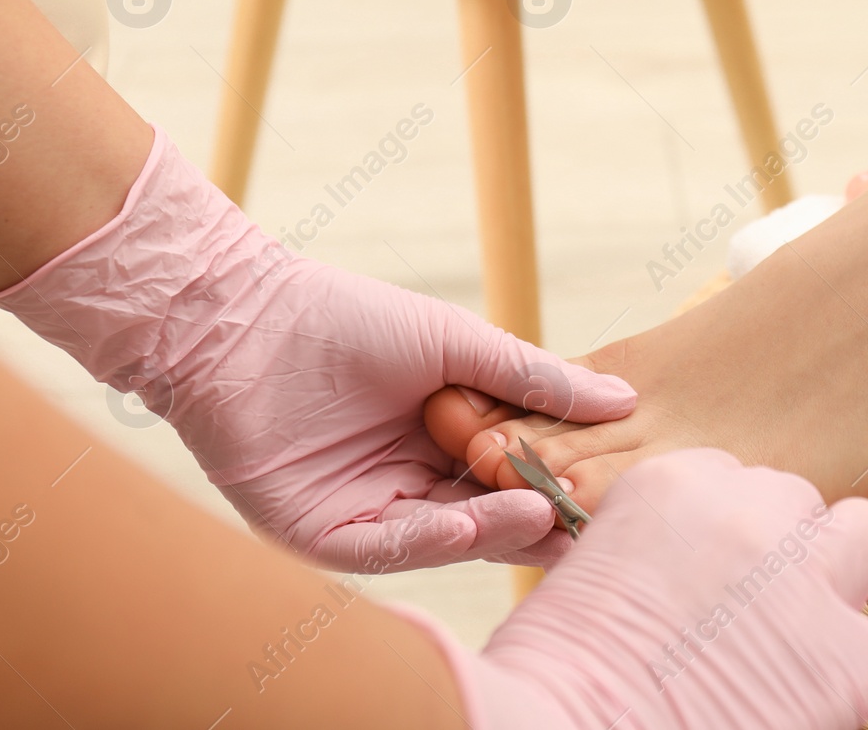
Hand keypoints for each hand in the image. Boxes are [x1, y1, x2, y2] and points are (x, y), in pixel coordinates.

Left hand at [0, 127, 635, 570]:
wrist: (244, 319)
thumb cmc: (348, 319)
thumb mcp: (460, 344)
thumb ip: (536, 378)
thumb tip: (623, 398)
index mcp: (447, 443)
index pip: (517, 474)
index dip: (563, 476)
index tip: (616, 477)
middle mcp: (413, 485)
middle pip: (490, 514)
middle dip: (540, 516)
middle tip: (591, 514)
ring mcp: (369, 513)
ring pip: (447, 537)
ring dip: (495, 529)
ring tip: (543, 512)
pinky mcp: (322, 533)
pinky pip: (388, 548)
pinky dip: (431, 539)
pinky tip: (468, 521)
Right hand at [400, 448, 867, 728]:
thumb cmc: (549, 681)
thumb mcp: (583, 579)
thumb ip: (646, 554)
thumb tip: (678, 578)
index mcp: (673, 482)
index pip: (726, 480)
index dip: (716, 535)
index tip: (699, 576)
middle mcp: (749, 510)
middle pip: (793, 500)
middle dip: (777, 547)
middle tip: (749, 609)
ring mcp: (803, 578)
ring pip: (863, 536)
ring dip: (837, 576)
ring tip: (802, 632)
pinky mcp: (845, 656)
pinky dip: (861, 667)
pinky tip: (818, 694)